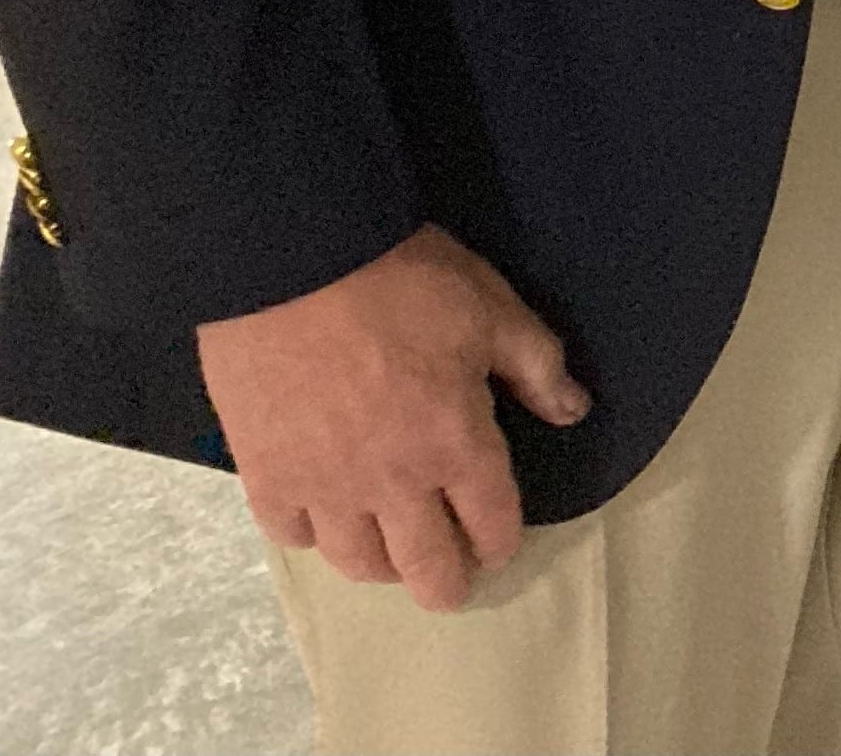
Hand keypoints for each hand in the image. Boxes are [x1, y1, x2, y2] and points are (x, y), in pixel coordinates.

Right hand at [197, 225, 589, 610]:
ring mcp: (324, 487)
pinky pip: (291, 534)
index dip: (501, 542)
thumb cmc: (402, 278)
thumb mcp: (492, 308)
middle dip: (447, 583)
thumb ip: (538, 366)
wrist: (295, 258)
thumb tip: (574, 411)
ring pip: (357, 563)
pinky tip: (323, 516)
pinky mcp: (266, 475)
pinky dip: (311, 533)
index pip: (491, 525)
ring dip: (383, 565)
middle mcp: (393, 483)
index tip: (498, 543)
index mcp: (457, 444)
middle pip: (426, 568)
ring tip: (391, 552)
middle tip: (450, 579)